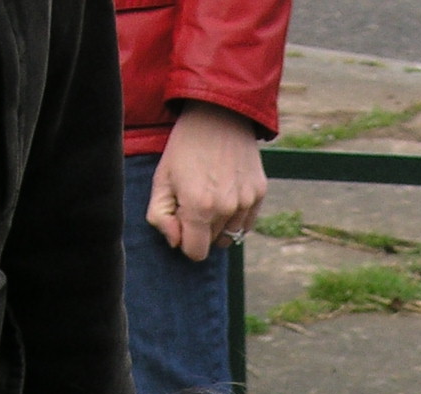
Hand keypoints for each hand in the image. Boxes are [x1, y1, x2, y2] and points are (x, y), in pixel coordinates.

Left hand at [146, 102, 267, 261]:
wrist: (219, 114)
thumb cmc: (185, 147)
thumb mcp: (161, 179)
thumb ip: (160, 217)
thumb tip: (175, 242)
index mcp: (199, 207)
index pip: (195, 252)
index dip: (185, 239)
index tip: (182, 219)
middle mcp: (226, 208)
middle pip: (212, 242)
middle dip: (201, 228)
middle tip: (195, 198)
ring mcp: (246, 201)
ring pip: (231, 234)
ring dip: (219, 223)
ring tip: (212, 194)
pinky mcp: (260, 192)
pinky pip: (246, 222)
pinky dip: (235, 215)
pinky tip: (227, 192)